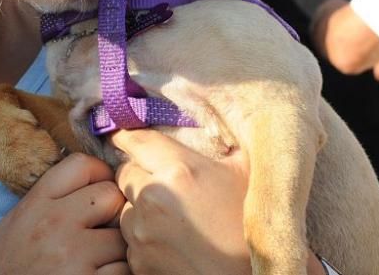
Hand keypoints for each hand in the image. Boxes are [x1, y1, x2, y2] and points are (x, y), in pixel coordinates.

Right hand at [0, 153, 127, 274]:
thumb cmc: (4, 268)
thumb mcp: (16, 223)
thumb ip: (49, 200)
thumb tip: (88, 183)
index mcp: (36, 204)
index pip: (82, 165)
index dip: (100, 174)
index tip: (101, 188)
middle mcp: (56, 224)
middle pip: (111, 196)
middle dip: (113, 212)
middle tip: (103, 229)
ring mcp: (74, 255)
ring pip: (122, 237)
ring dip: (117, 249)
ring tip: (98, 259)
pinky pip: (124, 270)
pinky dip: (117, 273)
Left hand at [113, 130, 251, 274]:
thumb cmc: (254, 229)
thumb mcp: (246, 173)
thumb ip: (223, 143)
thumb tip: (214, 119)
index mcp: (179, 170)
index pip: (136, 140)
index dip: (129, 136)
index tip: (124, 135)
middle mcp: (152, 197)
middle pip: (126, 173)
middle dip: (140, 175)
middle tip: (164, 185)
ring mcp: (141, 232)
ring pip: (125, 206)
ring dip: (139, 207)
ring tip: (171, 218)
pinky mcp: (137, 261)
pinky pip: (129, 239)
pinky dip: (143, 237)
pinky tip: (170, 242)